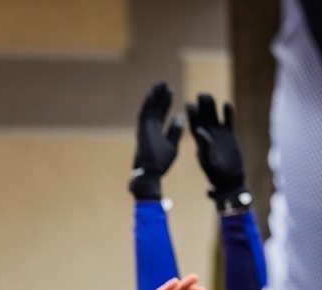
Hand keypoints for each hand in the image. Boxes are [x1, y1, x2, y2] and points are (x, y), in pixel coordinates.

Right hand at [129, 81, 183, 200]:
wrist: (152, 174)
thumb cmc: (162, 163)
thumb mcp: (173, 145)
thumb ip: (175, 131)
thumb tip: (180, 117)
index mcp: (157, 132)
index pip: (162, 113)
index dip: (166, 102)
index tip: (170, 91)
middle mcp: (150, 128)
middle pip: (155, 108)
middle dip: (159, 96)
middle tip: (163, 83)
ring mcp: (145, 129)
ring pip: (149, 108)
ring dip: (153, 96)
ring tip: (159, 83)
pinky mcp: (142, 131)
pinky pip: (144, 114)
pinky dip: (147, 104)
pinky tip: (152, 93)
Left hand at [184, 94, 247, 206]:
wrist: (229, 179)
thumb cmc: (215, 173)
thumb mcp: (208, 159)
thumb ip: (204, 145)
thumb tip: (199, 130)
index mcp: (199, 142)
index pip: (194, 124)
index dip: (191, 115)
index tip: (188, 104)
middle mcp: (208, 136)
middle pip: (204, 117)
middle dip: (202, 106)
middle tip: (199, 94)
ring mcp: (219, 134)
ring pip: (215, 117)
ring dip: (212, 107)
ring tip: (209, 95)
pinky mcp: (231, 135)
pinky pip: (229, 121)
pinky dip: (228, 113)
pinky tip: (226, 104)